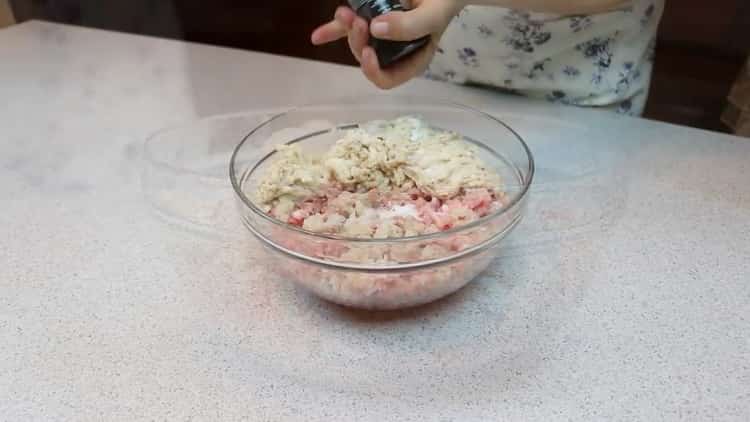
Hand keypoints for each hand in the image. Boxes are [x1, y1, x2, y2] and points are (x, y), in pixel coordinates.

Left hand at [311, 1, 464, 88]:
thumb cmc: (442, 3)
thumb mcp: (432, 15)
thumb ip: (410, 26)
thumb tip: (376, 29)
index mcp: (411, 61)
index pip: (388, 78)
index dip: (373, 70)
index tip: (368, 51)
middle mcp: (393, 54)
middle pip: (368, 58)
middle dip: (359, 42)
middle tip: (358, 20)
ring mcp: (379, 37)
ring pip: (356, 42)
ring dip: (347, 30)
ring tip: (346, 12)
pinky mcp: (368, 20)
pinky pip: (346, 29)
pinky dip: (331, 31)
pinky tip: (316, 37)